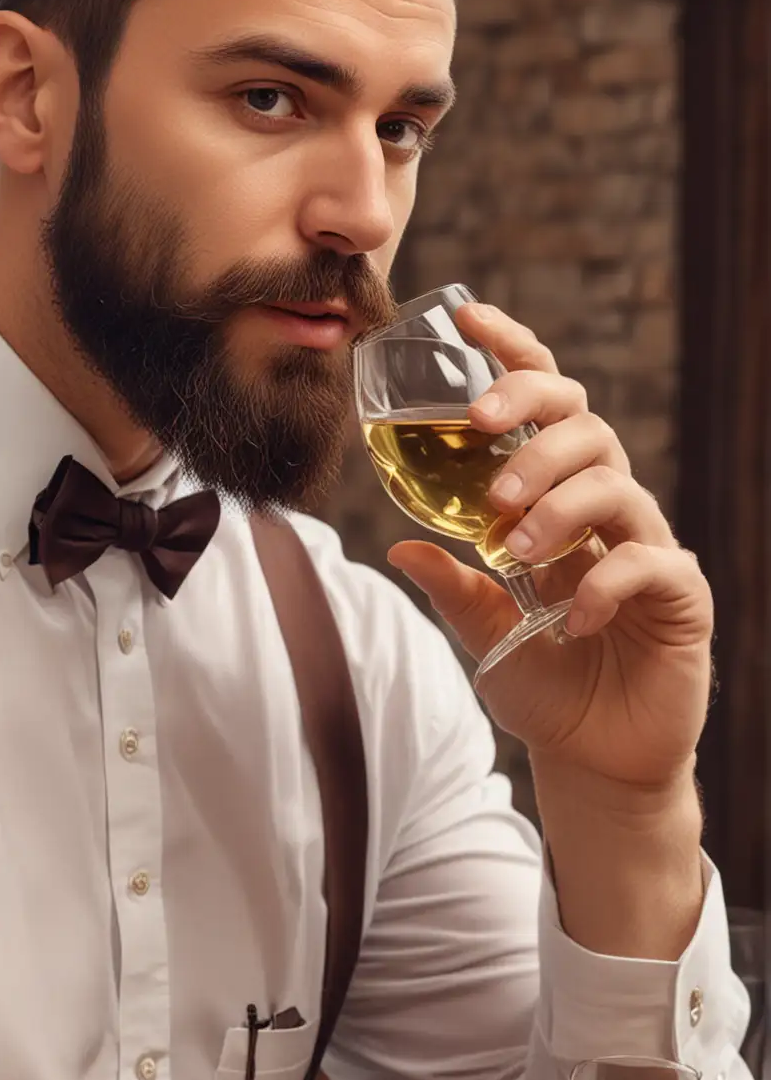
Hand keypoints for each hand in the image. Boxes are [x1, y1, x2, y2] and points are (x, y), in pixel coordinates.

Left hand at [389, 301, 712, 790]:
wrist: (596, 759)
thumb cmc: (545, 685)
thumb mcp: (483, 631)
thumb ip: (451, 583)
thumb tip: (398, 544)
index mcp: (558, 501)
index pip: (546, 407)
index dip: (515, 357)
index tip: (468, 320)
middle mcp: (607, 511)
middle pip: (586, 424)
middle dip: (532, 418)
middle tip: (479, 435)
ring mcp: (647, 547)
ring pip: (613, 481)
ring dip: (555, 502)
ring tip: (514, 546)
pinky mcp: (680, 594)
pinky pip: (648, 562)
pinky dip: (603, 581)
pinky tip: (571, 619)